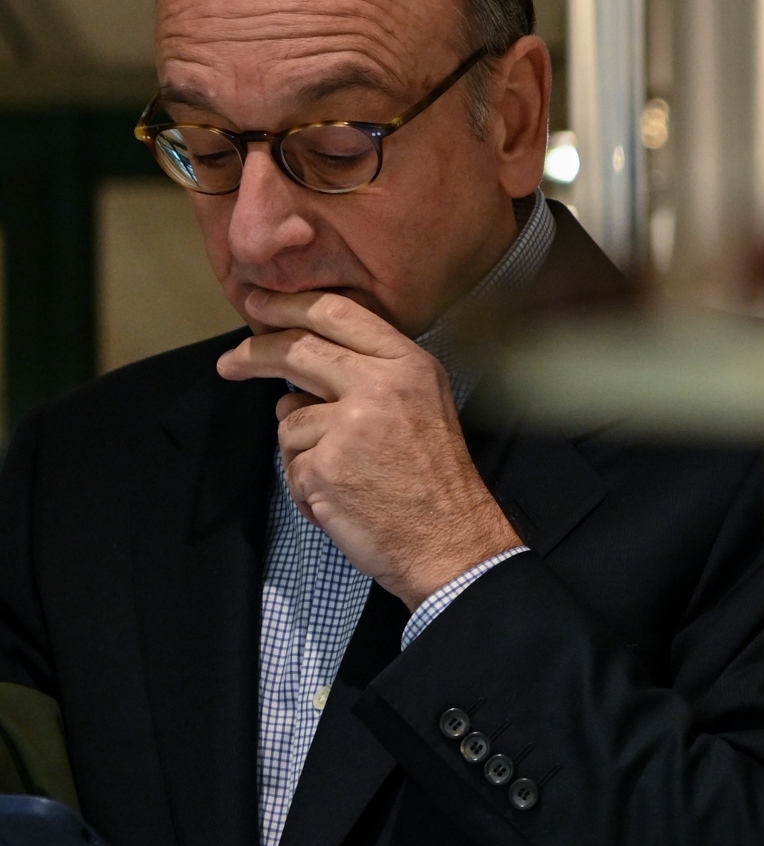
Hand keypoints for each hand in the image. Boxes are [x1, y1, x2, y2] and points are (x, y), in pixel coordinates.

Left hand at [218, 292, 520, 609]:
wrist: (451, 542)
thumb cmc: (434, 480)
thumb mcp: (420, 405)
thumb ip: (368, 376)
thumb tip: (294, 379)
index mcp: (407, 365)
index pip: (337, 314)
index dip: (289, 305)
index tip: (258, 303)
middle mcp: (380, 385)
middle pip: (297, 350)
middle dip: (254, 354)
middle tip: (229, 363)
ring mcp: (349, 426)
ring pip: (289, 420)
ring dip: (302, 451)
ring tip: (343, 477)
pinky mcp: (325, 467)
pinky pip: (292, 466)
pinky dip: (307, 487)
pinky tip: (341, 500)